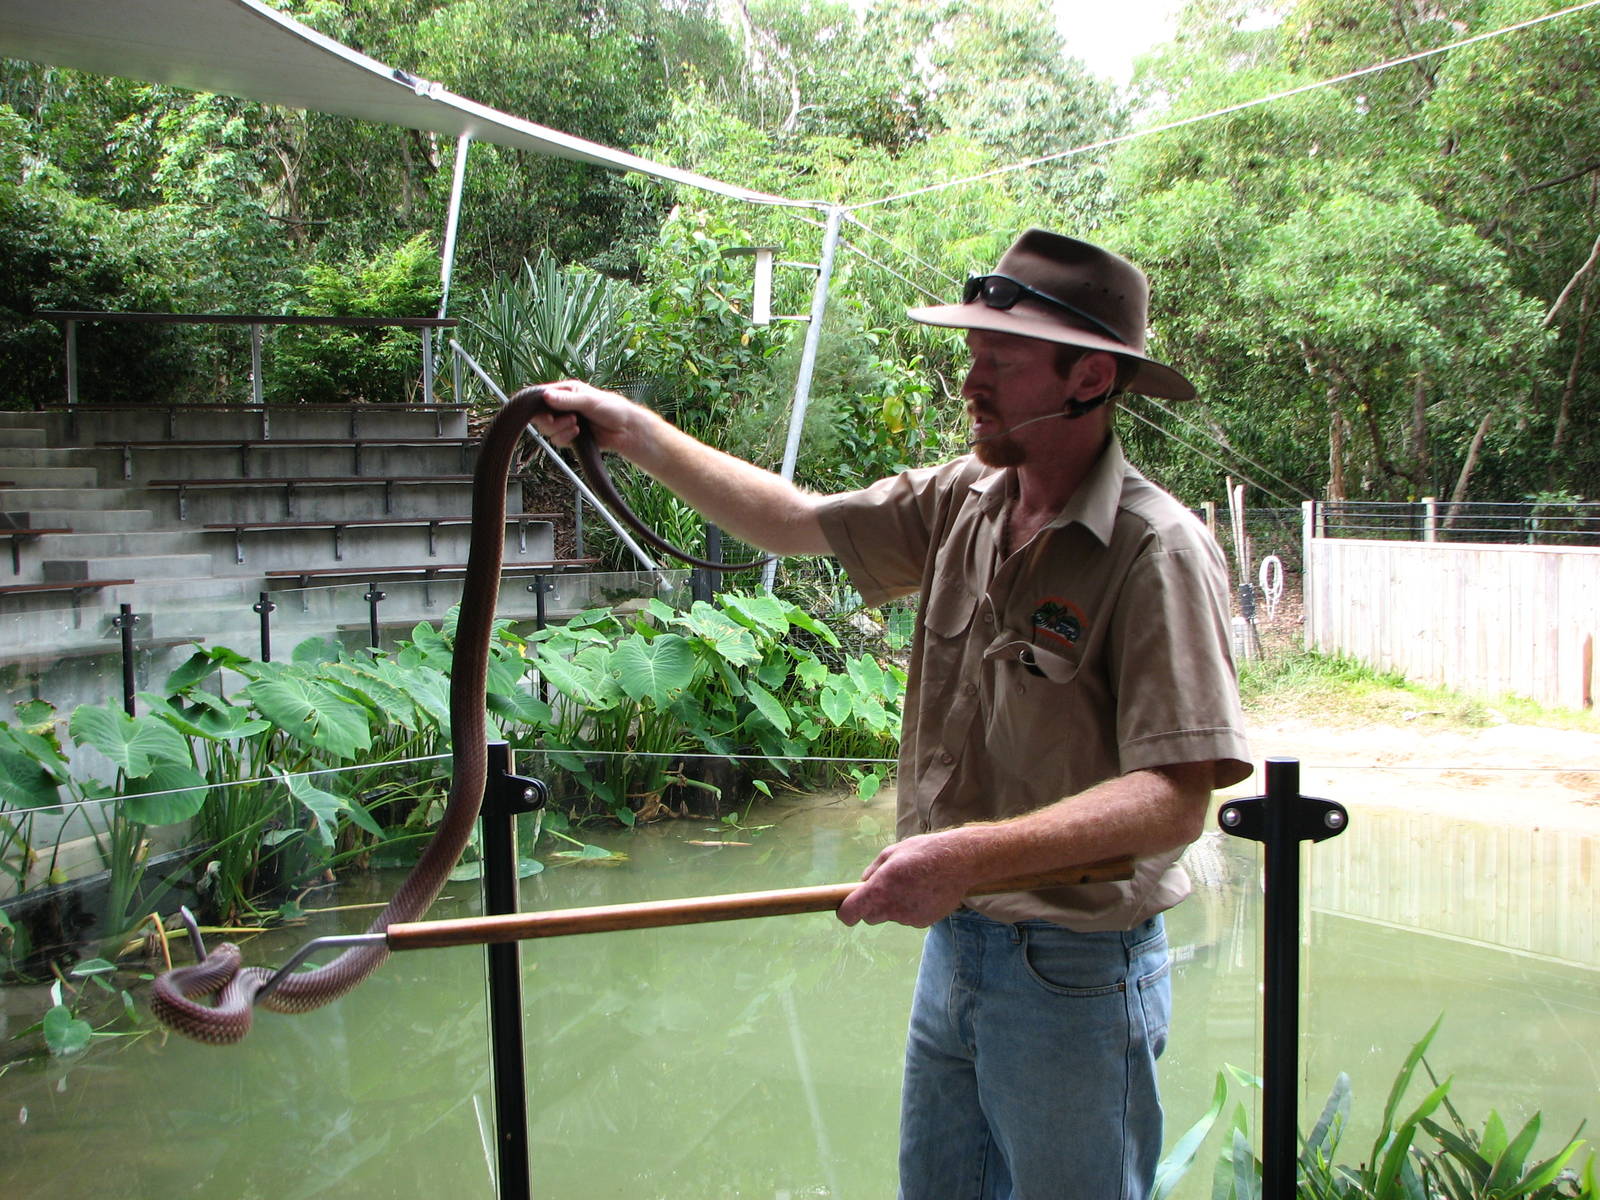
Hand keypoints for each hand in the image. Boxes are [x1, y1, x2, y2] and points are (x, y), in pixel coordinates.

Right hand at [528, 379, 647, 455]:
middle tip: (565, 420)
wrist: (626, 430)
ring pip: (547, 429)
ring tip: (576, 425)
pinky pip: (556, 440)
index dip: (537, 406)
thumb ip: (567, 400)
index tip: (545, 413)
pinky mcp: (569, 435)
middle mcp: (562, 406)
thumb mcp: (589, 401)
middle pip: (540, 416)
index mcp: (565, 391)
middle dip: (550, 421)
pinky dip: (564, 438)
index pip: (541, 396)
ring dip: (559, 429)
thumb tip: (545, 396)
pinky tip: (578, 434)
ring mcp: (565, 421)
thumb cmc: (612, 409)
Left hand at [836, 832, 976, 928]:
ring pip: (891, 916)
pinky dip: (911, 908)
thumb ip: (872, 870)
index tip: (845, 908)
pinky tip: (924, 892)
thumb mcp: (892, 852)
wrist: (960, 862)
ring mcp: (909, 918)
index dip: (845, 912)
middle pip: (870, 917)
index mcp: (879, 888)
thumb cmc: (924, 852)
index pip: (850, 914)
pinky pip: (909, 917)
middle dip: (870, 906)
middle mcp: (892, 907)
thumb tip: (862, 883)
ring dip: (894, 905)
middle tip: (884, 888)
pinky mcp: (923, 922)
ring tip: (912, 884)